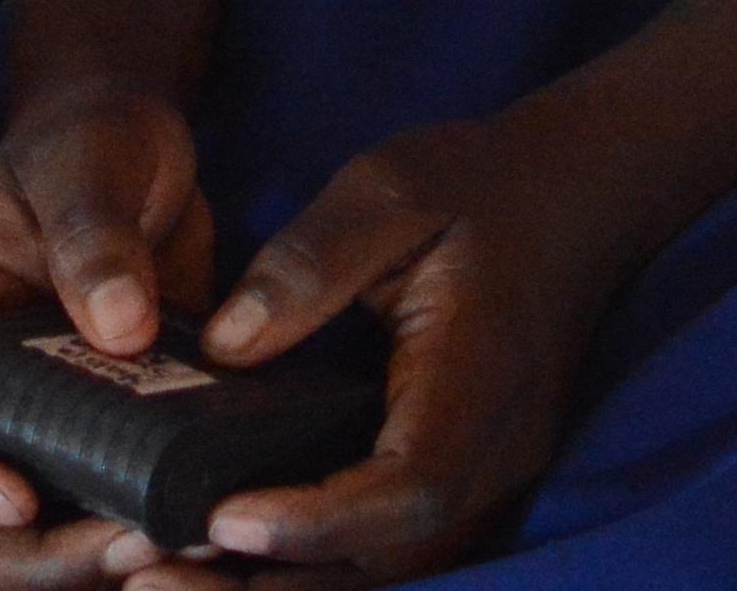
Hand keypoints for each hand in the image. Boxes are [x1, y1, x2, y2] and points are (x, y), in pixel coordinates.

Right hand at [0, 80, 220, 586]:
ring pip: (8, 560)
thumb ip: (92, 224)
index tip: (16, 491)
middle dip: (20, 565)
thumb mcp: (89, 155)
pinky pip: (86, 539)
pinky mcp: (96, 460)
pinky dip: (132, 558)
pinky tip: (203, 532)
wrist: (144, 154)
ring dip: (76, 576)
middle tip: (126, 542)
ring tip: (172, 544)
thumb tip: (117, 326)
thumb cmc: (92, 138)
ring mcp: (29, 439)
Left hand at [167, 96, 654, 575]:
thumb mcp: (387, 191)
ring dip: (295, 588)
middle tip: (163, 576)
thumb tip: (226, 344)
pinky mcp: (468, 479)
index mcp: (479, 376)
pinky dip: (322, 565)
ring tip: (176, 581)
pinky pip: (397, 546)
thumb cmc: (477, 185)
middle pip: (395, 559)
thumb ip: (309, 264)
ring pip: (395, 569)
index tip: (225, 519)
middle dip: (282, 581)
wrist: (574, 197)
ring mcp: (491, 478)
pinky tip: (241, 557)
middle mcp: (496, 454)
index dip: (318, 520)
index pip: (408, 486)